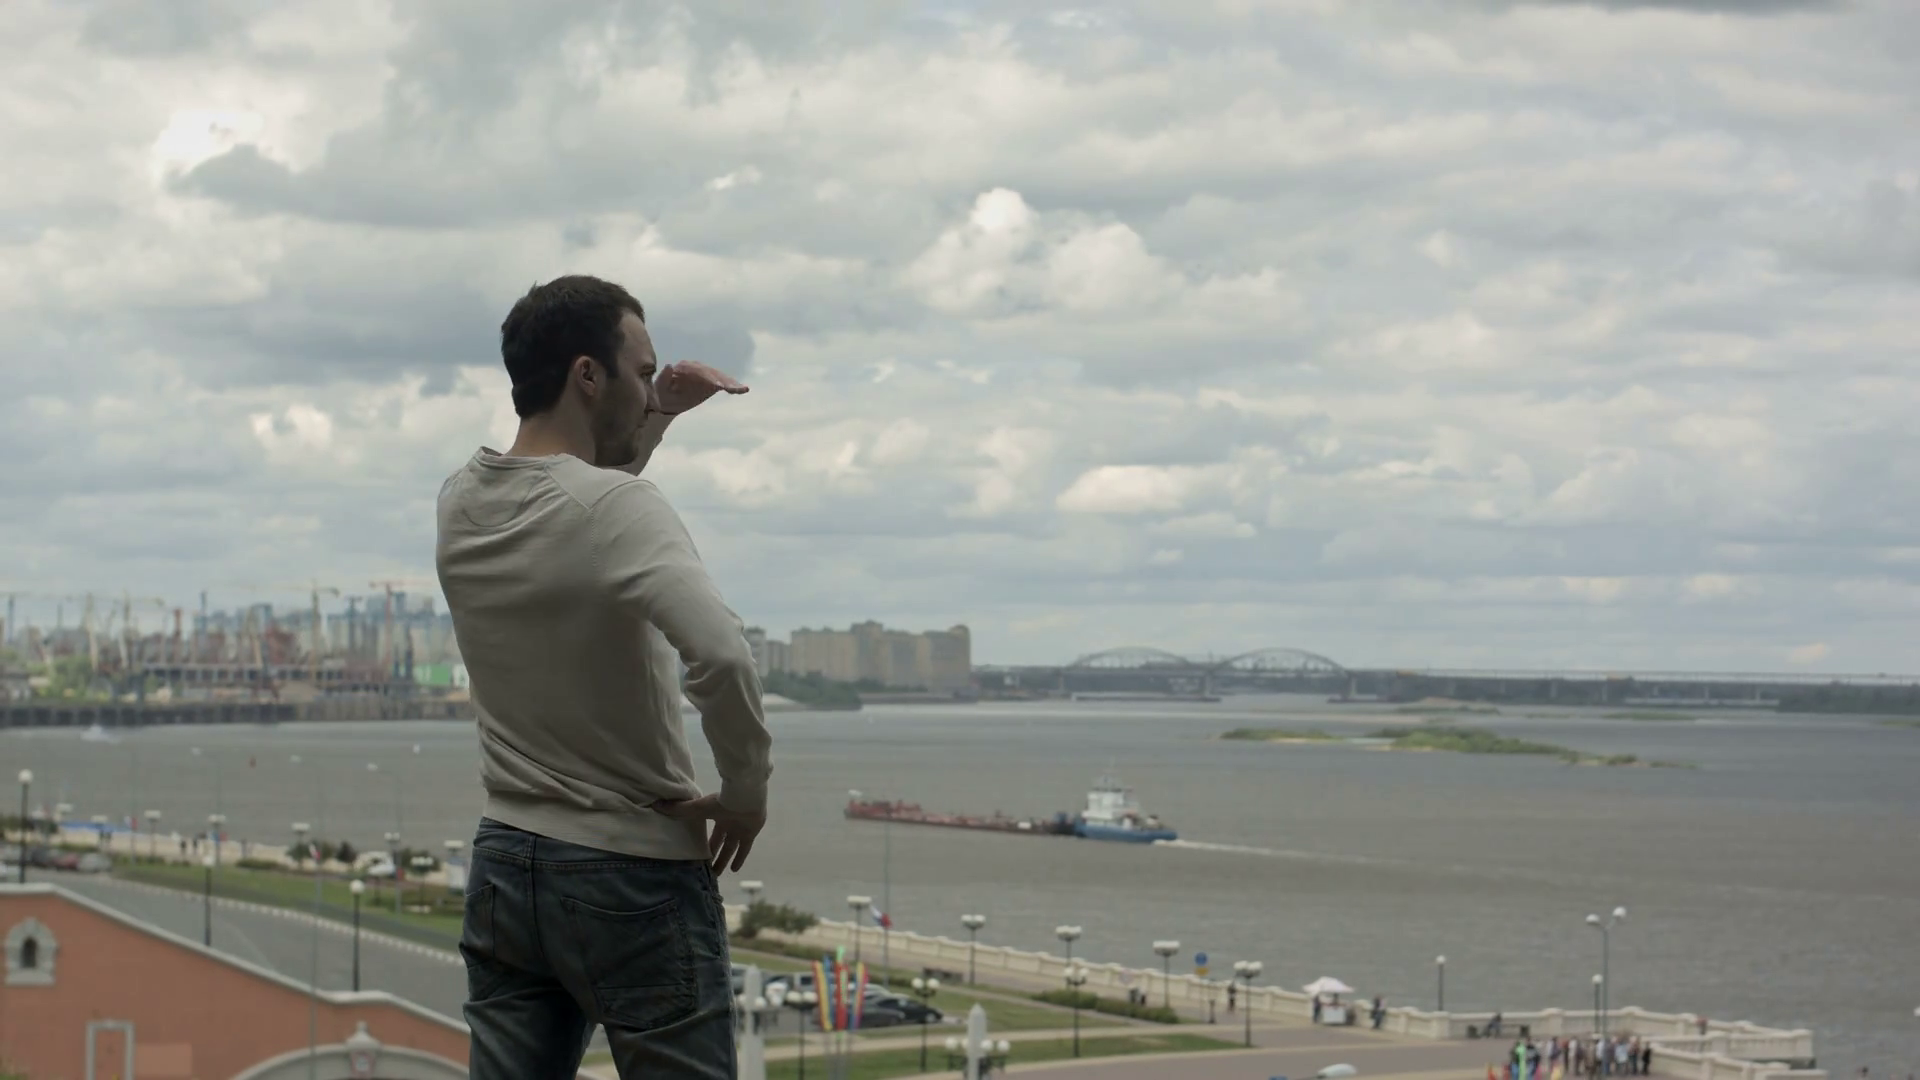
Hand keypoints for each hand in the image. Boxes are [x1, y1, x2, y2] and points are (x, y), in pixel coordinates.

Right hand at [652, 794, 766, 873]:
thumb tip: (656, 805)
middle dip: (713, 855)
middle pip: (720, 842)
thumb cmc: (720, 801)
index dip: (705, 843)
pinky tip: (734, 870)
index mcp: (716, 815)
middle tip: (706, 869)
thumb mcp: (696, 807)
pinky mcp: (751, 833)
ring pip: (731, 848)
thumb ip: (678, 809)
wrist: (744, 796)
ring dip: (724, 860)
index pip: (710, 832)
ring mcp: (741, 828)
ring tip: (716, 875)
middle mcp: (729, 822)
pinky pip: (745, 849)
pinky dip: (740, 859)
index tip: (697, 854)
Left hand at [653, 361, 747, 415]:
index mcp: (684, 367)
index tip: (716, 384)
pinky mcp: (712, 383)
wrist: (667, 401)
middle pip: (712, 373)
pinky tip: (743, 390)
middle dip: (722, 380)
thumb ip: (664, 378)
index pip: (698, 370)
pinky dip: (733, 387)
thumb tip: (669, 365)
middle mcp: (697, 368)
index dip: (707, 376)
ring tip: (742, 389)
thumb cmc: (661, 394)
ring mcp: (706, 375)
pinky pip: (724, 384)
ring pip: (720, 377)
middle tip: (732, 388)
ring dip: (731, 383)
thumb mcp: (658, 387)